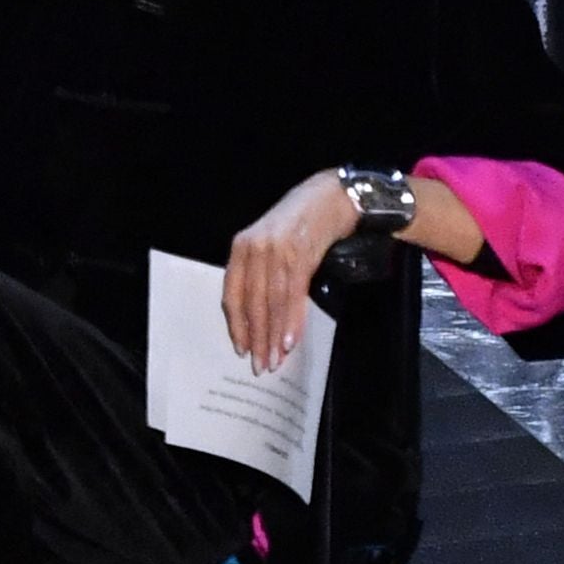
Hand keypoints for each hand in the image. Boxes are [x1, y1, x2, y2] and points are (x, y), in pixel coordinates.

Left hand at [223, 170, 356, 372]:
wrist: (331, 197)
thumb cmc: (299, 223)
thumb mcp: (271, 245)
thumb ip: (261, 274)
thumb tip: (259, 319)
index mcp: (240, 248)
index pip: (232, 295)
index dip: (237, 325)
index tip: (241, 349)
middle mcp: (254, 249)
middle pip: (252, 303)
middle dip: (257, 338)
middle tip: (260, 366)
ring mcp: (277, 251)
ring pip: (272, 303)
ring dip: (274, 336)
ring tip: (276, 360)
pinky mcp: (300, 254)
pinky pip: (293, 295)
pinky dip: (291, 320)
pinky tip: (290, 341)